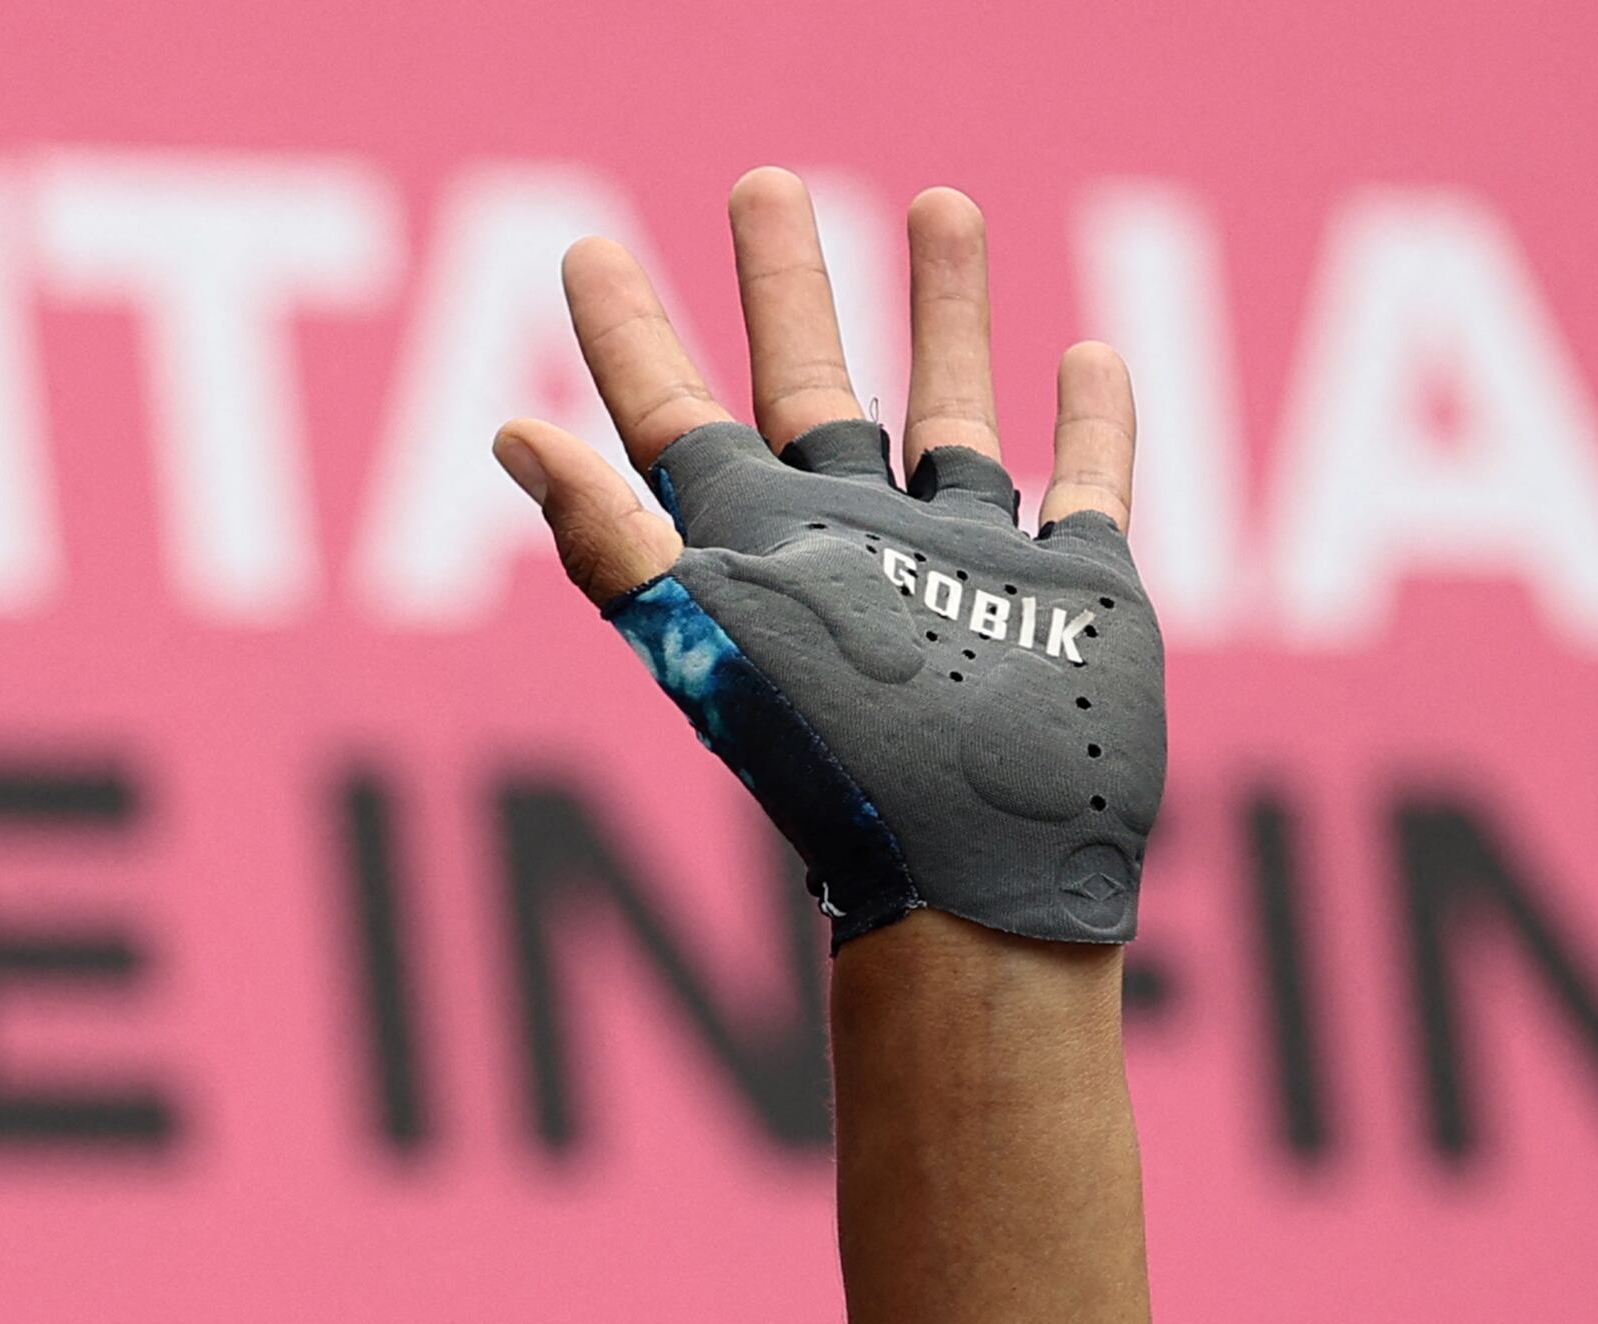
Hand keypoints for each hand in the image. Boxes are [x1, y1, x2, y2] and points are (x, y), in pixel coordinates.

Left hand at [492, 175, 1161, 948]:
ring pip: (951, 409)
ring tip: (940, 202)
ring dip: (945, 311)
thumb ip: (610, 537)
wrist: (971, 866)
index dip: (625, 334)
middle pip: (807, 386)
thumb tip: (505, 434)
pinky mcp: (1072, 594)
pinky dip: (1092, 422)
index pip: (671, 415)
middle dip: (786, 286)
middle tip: (761, 183)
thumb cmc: (833, 760)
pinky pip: (1083, 485)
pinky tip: (1088, 350)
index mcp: (762, 548)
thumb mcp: (709, 634)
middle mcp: (854, 545)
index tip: (582, 247)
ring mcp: (965, 565)